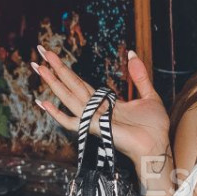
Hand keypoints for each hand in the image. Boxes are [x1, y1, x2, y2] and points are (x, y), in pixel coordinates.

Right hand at [33, 48, 169, 167]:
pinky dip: (58, 114)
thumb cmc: (154, 127)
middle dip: (56, 68)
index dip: (67, 69)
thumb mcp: (148, 95)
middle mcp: (96, 110)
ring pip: (69, 97)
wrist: (157, 145)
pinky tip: (44, 103)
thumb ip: (139, 75)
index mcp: (106, 103)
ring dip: (53, 82)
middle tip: (40, 50)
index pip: (81, 83)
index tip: (54, 55)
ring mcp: (94, 119)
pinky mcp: (95, 128)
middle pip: (71, 85)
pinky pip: (72, 121)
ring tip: (39, 67)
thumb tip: (132, 53)